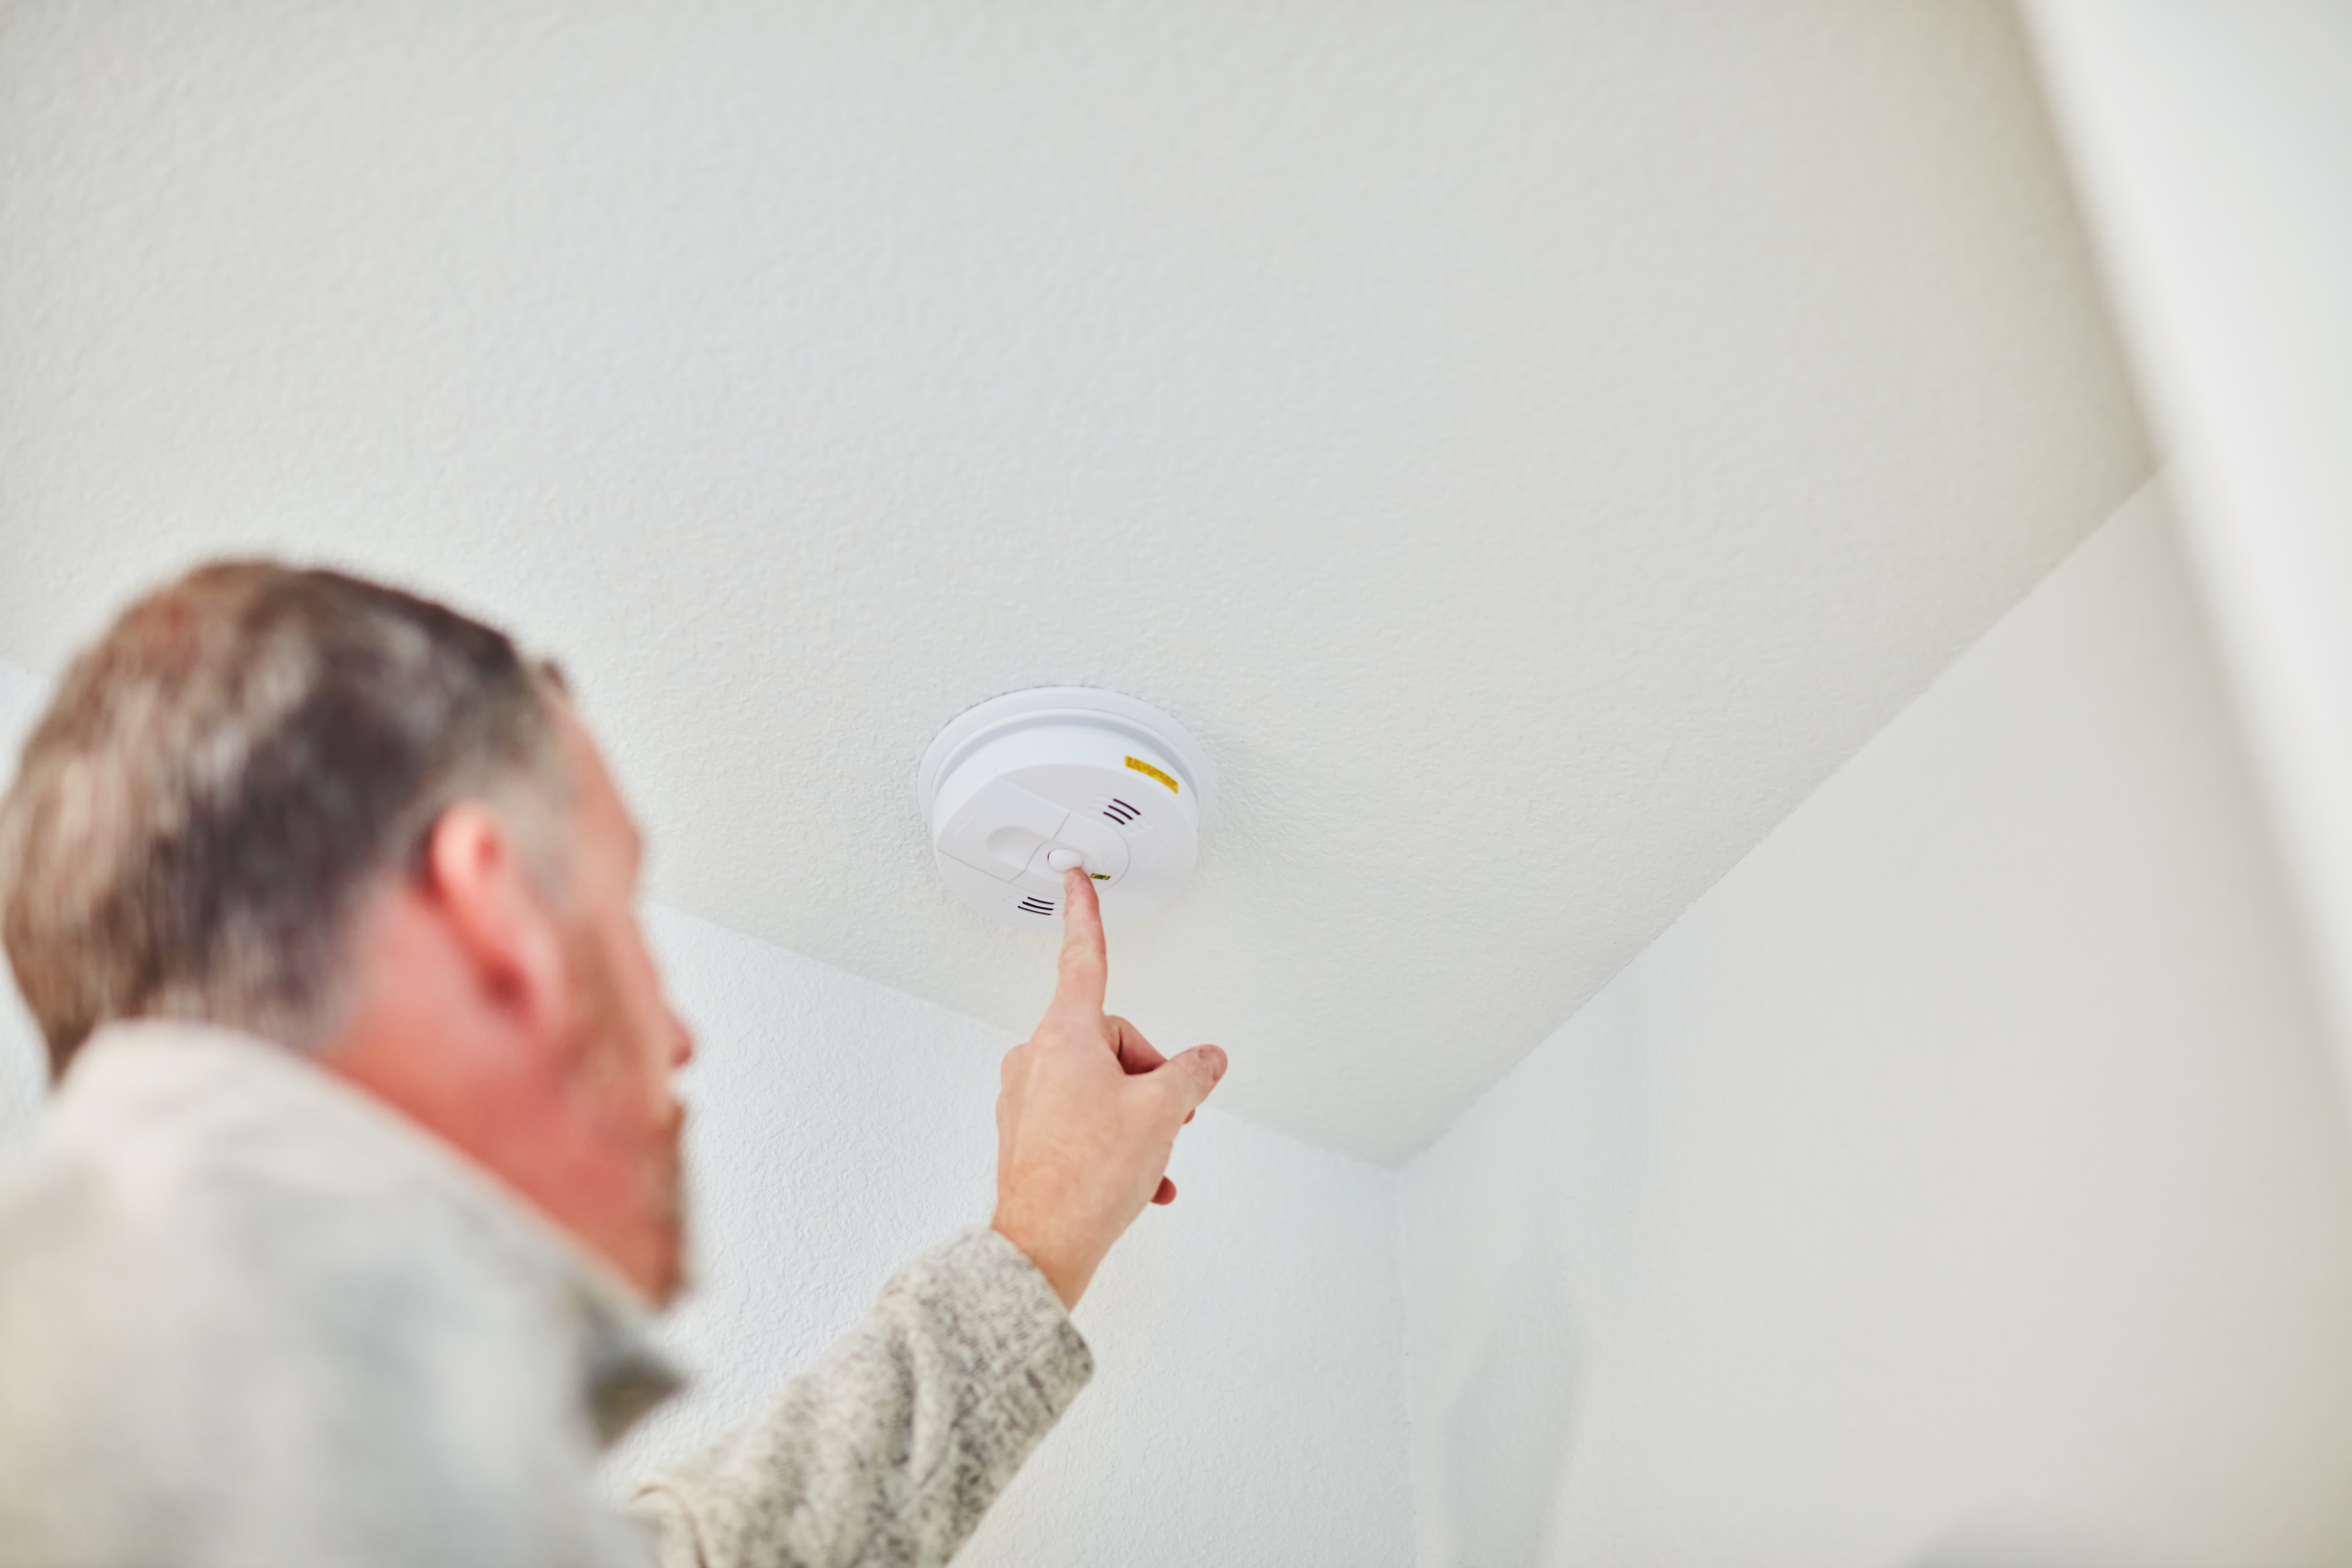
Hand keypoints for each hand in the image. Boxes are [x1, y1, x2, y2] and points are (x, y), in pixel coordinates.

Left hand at [990, 867, 1227, 1308]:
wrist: (1042, 1248)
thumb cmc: (1088, 1178)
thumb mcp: (1162, 1113)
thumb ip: (1191, 1074)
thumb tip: (1207, 1060)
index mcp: (1065, 1037)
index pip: (1082, 957)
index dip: (1085, 913)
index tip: (1074, 877)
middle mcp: (1038, 1058)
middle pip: (1112, 1040)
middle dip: (1149, 1075)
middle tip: (1170, 1116)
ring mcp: (1028, 1098)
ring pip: (1102, 1086)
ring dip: (1138, 1117)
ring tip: (1154, 1159)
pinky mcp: (1028, 1134)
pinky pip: (1085, 1120)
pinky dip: (1118, 1142)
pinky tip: (1144, 1182)